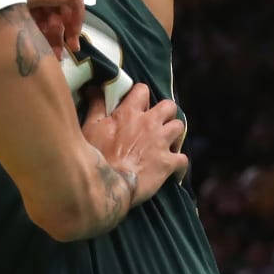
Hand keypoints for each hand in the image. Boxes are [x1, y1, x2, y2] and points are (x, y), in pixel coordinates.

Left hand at [24, 0, 83, 57]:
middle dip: (67, 26)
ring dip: (57, 33)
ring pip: (54, 11)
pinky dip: (46, 32)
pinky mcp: (27, 0)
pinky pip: (43, 16)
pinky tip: (48, 48)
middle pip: (64, 0)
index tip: (76, 30)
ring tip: (57, 54)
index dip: (76, 9)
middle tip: (72, 46)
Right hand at [81, 82, 189, 200]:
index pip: (142, 90)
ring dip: (174, 135)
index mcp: (130, 113)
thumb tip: (95, 87)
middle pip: (169, 106)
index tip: (137, 106)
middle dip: (165, 113)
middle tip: (156, 124)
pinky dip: (179, 165)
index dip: (141, 96)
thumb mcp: (90, 128)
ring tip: (166, 143)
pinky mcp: (168, 163)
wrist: (107, 187)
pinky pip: (183, 159)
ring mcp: (161, 143)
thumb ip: (96, 106)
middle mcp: (150, 124)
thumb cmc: (96, 158)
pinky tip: (173, 170)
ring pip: (179, 127)